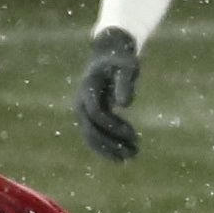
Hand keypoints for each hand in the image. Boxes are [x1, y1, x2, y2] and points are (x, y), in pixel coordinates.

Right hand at [72, 27, 141, 161]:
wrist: (107, 55)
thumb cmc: (120, 60)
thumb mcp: (127, 67)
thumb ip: (125, 84)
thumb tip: (125, 105)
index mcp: (88, 89)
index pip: (95, 113)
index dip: (112, 125)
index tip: (132, 134)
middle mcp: (81, 103)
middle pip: (90, 130)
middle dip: (110, 144)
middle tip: (132, 153)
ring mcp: (82, 111)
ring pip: (90, 136)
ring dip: (108, 149)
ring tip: (129, 157)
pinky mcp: (89, 116)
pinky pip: (93, 135)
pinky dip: (106, 146)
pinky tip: (121, 153)